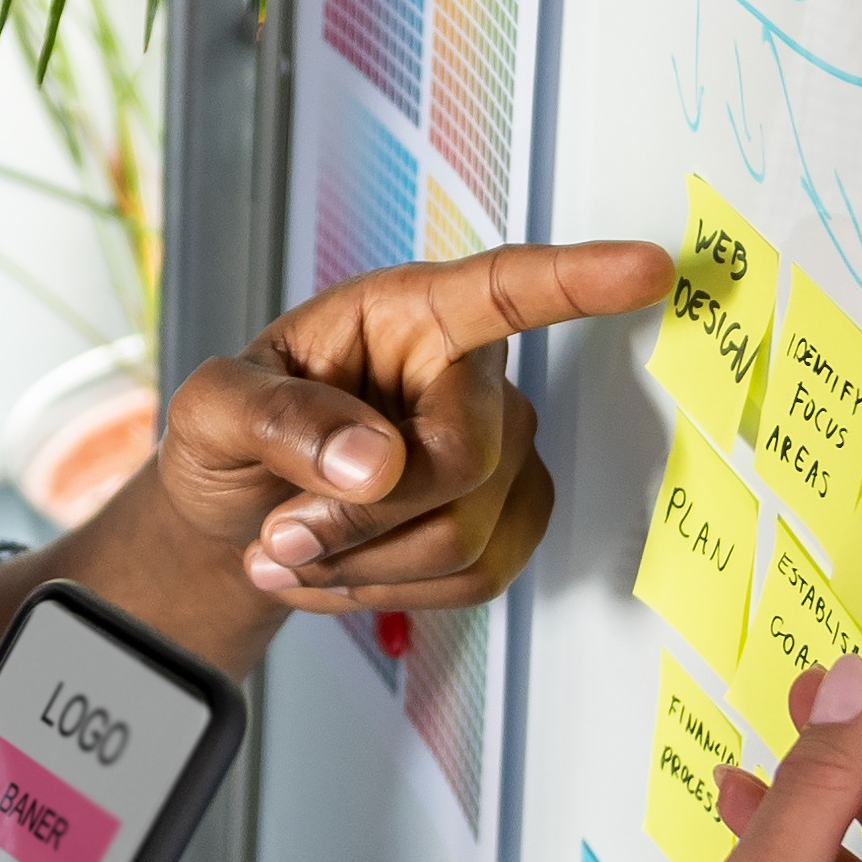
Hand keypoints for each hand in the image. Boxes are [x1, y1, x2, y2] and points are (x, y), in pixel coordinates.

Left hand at [75, 236, 673, 638]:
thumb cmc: (236, 434)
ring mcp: (502, 449)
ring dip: (362, 567)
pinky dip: (389, 593)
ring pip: (466, 538)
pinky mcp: (509, 518)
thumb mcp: (211, 409)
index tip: (650, 268)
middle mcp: (471, 374)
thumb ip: (277, 420)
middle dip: (359, 520)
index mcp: (408, 313)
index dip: (579, 280)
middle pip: (462, 462)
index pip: (504, 288)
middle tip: (279, 535)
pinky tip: (336, 572)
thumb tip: (373, 461)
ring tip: (291, 550)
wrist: (239, 510)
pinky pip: (475, 579)